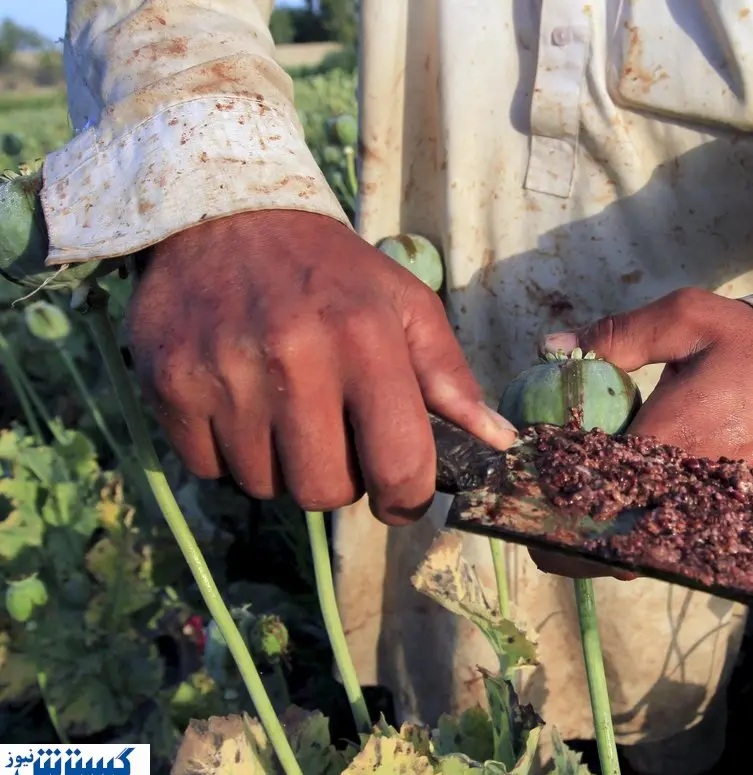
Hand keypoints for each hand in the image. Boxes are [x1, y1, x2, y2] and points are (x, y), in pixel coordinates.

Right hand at [127, 209, 516, 523]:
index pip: (399, 463)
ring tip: (284, 411)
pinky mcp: (169, 382)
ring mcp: (224, 372)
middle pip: (325, 491)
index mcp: (364, 337)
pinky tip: (240, 404)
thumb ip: (450, 376)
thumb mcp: (403, 303)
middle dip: (341, 481)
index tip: (401, 496)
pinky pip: (210, 469)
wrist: (222, 214)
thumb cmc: (329, 270)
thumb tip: (498, 440)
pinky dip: (230, 454)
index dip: (407, 499)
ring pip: (265, 486)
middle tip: (336, 440)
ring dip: (283, 466)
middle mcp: (293, 356)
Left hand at [529, 287, 752, 579]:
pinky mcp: (749, 518)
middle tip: (543, 537)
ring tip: (583, 534)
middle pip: (620, 546)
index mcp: (672, 439)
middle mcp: (696, 486)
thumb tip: (553, 349)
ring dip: (615, 550)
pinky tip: (639, 525)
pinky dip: (659, 544)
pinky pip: (692, 547)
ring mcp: (725, 510)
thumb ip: (618, 336)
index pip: (597, 496)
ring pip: (655, 555)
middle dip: (576, 549)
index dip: (553, 513)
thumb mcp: (687, 318)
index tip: (524, 509)